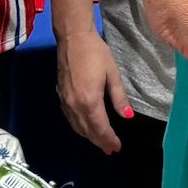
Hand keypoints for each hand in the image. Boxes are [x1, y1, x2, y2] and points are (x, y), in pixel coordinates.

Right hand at [54, 28, 129, 154]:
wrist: (73, 38)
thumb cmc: (96, 53)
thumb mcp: (112, 74)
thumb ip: (119, 97)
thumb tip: (128, 116)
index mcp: (89, 101)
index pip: (100, 128)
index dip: (109, 139)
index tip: (117, 147)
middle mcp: (75, 105)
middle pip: (87, 131)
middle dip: (100, 141)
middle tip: (110, 149)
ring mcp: (65, 101)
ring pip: (77, 126)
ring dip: (89, 136)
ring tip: (100, 142)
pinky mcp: (60, 96)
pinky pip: (70, 118)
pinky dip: (79, 127)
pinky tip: (85, 126)